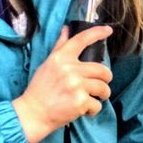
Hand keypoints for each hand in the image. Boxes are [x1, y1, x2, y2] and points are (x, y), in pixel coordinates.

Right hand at [12, 24, 112, 142]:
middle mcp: (70, 69)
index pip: (81, 40)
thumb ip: (59, 47)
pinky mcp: (80, 102)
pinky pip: (97, 105)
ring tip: (92, 98)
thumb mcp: (47, 64)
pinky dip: (92, 110)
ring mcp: (76, 86)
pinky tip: (83, 110)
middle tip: (100, 85)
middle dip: (106, 79)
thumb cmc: (40, 90)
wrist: (34, 113)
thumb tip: (66, 29)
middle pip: (103, 70)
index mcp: (61, 58)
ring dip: (102, 95)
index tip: (108, 30)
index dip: (97, 33)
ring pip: (104, 88)